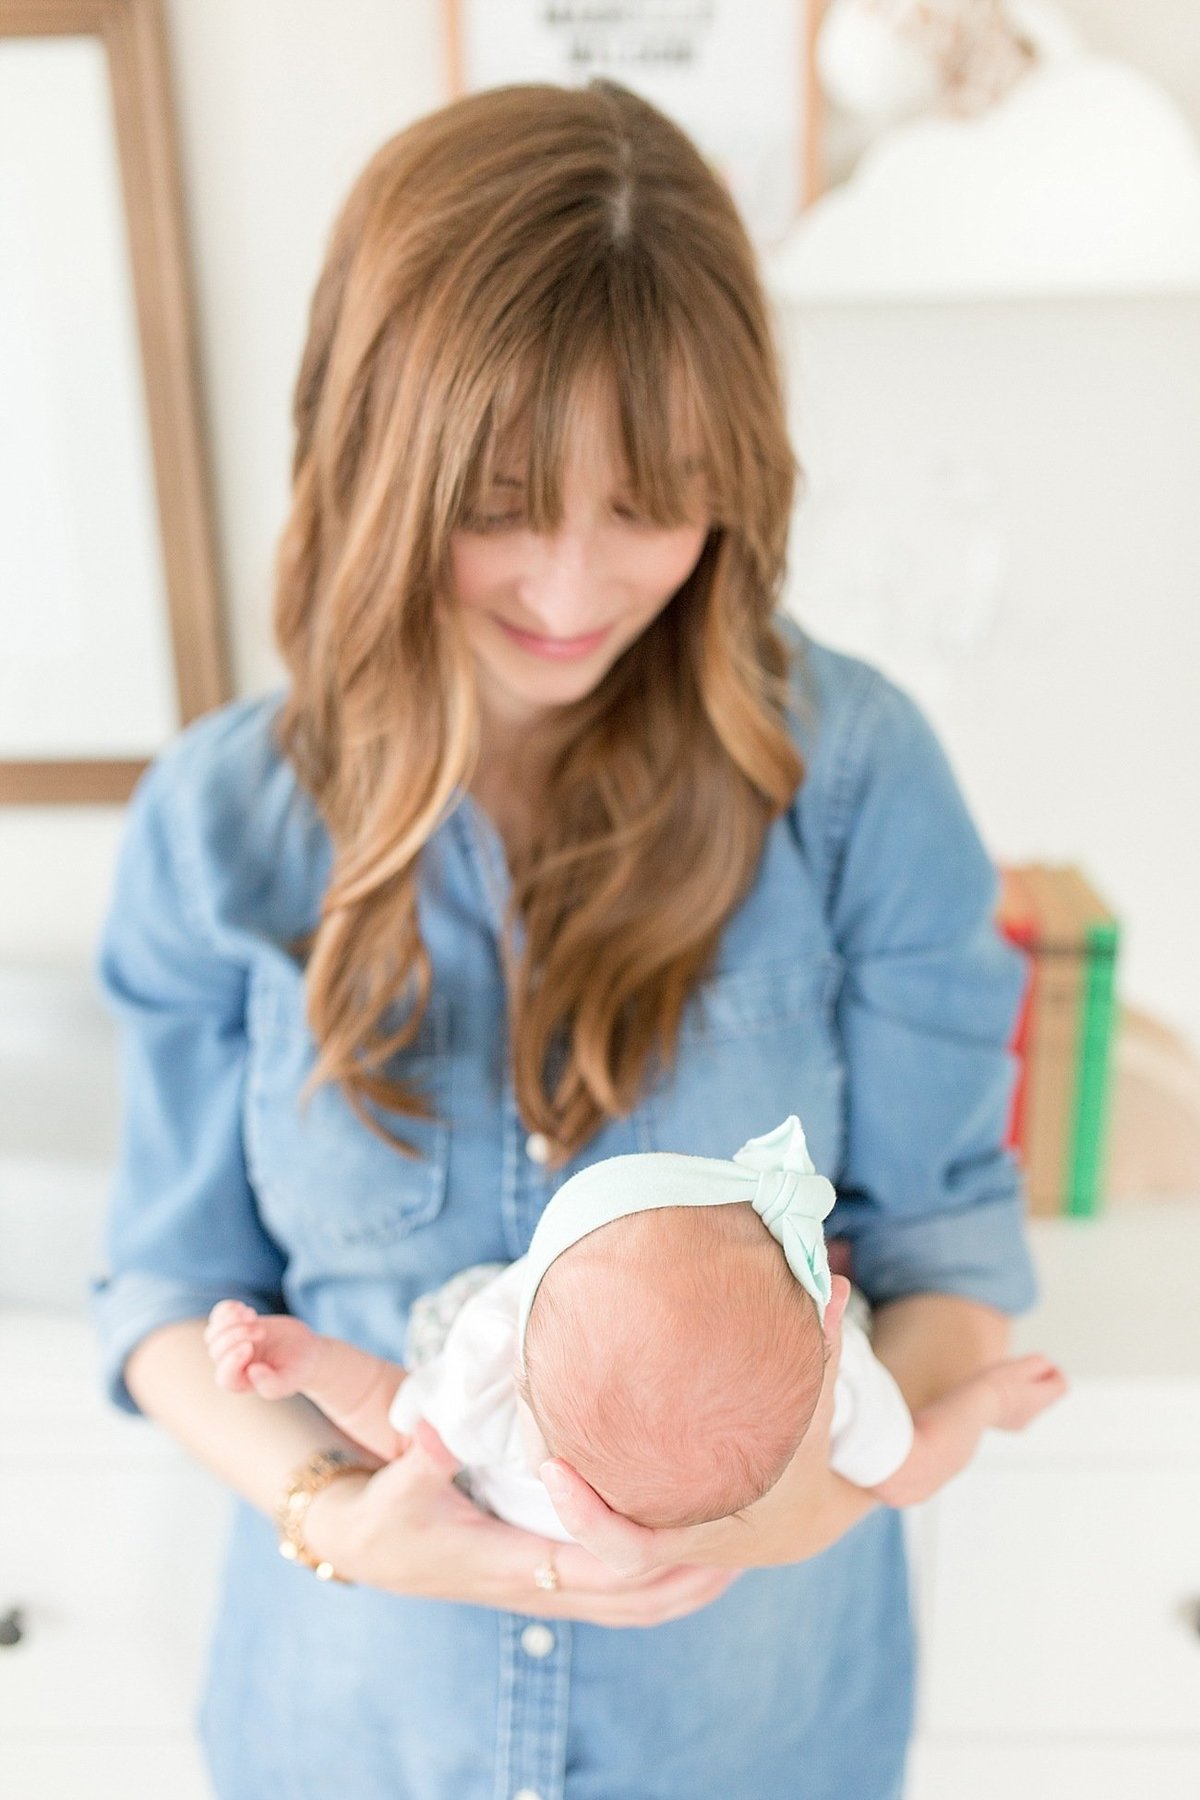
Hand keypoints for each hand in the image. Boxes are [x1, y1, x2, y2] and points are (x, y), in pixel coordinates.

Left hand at [204, 1300, 320, 1399]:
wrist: (305, 1350)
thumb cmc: (297, 1369)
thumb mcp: (290, 1379)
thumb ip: (272, 1384)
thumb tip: (251, 1371)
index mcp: (241, 1383)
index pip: (225, 1376)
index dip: (232, 1360)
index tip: (250, 1346)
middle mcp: (231, 1366)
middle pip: (217, 1351)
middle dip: (237, 1336)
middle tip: (262, 1331)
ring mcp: (231, 1345)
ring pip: (213, 1334)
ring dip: (229, 1321)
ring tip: (252, 1315)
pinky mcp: (235, 1327)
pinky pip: (217, 1317)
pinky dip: (225, 1310)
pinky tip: (242, 1307)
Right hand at [304, 1418, 740, 1626]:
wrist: (368, 1546)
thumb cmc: (383, 1512)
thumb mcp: (393, 1487)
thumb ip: (421, 1458)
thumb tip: (436, 1428)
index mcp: (512, 1565)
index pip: (596, 1565)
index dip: (638, 1536)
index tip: (673, 1492)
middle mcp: (540, 1587)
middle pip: (637, 1598)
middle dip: (694, 1570)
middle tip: (752, 1529)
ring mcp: (548, 1590)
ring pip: (637, 1605)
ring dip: (690, 1581)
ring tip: (746, 1544)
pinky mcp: (550, 1578)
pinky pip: (623, 1595)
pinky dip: (667, 1581)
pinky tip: (697, 1551)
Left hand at [537, 1277, 873, 1573]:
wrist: (807, 1518)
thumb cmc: (806, 1462)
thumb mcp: (814, 1409)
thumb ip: (819, 1347)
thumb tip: (825, 1283)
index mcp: (703, 1529)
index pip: (628, 1550)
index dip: (585, 1520)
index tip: (552, 1470)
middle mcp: (673, 1539)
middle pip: (593, 1541)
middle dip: (558, 1498)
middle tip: (532, 1442)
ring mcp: (660, 1532)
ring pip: (594, 1526)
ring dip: (561, 1487)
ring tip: (533, 1420)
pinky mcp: (652, 1514)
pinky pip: (606, 1506)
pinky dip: (578, 1481)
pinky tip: (556, 1421)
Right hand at [981, 1353, 1068, 1430]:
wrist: (972, 1406)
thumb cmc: (995, 1384)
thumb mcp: (1019, 1365)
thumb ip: (1037, 1363)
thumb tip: (1046, 1364)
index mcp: (1041, 1398)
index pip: (1062, 1386)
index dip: (1056, 1372)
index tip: (1043, 1365)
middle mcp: (1034, 1413)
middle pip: (1046, 1395)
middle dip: (1037, 1380)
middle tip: (1020, 1369)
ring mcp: (1020, 1422)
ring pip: (1030, 1403)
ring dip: (1023, 1390)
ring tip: (1004, 1379)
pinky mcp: (1006, 1426)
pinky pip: (1015, 1411)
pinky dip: (1011, 1401)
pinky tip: (994, 1393)